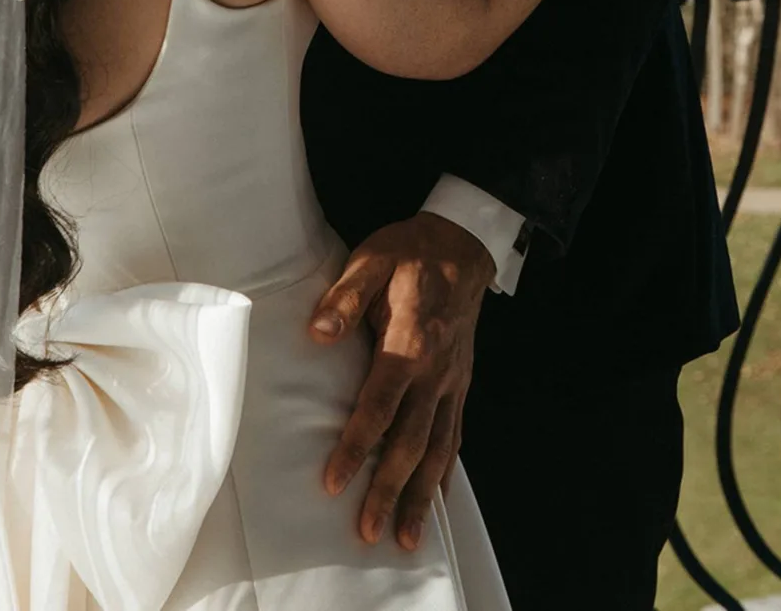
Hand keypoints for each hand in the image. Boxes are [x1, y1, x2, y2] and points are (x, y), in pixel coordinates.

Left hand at [308, 213, 494, 549]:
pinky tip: (439, 499)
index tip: (334, 480)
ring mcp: (453, 380)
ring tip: (406, 536)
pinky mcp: (461, 383)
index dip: (357, 445)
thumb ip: (345, 297)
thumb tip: (318, 332)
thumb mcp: (372, 260)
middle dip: (389, 489)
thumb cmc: (409, 252)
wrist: (462, 244)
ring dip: (422, 495)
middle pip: (412, 440)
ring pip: (438, 448)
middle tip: (368, 530)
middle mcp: (436, 370)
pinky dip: (447, 471)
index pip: (380, 404)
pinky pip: (456, 434)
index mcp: (409, 341)